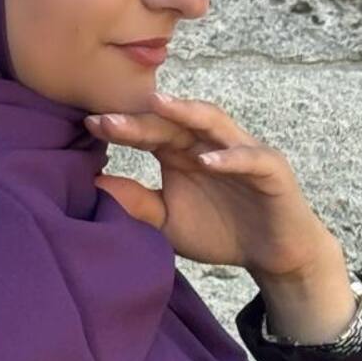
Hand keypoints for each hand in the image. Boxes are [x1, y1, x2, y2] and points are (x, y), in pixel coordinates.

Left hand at [84, 89, 339, 283]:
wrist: (272, 255)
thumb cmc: (220, 231)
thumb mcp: (168, 221)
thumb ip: (137, 202)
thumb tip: (94, 185)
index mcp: (182, 153)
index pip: (149, 132)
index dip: (121, 128)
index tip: (89, 125)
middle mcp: (209, 144)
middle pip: (173, 123)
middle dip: (142, 119)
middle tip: (108, 119)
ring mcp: (241, 152)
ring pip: (213, 123)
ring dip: (186, 113)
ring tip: (158, 105)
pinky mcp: (271, 169)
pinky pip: (250, 158)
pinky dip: (230, 157)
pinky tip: (205, 161)